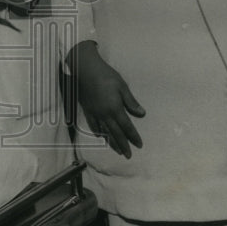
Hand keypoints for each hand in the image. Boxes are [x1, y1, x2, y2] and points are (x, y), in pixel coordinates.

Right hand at [69, 41, 144, 157]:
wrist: (85, 69)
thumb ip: (131, 102)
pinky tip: (100, 137)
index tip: (139, 145)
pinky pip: (93, 125)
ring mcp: (95, 113)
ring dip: (112, 143)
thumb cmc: (106, 75)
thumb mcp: (122, 86)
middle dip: (123, 145)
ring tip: (117, 151)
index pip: (126, 127)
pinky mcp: (87, 110)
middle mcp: (105, 114)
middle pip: (115, 133)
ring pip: (104, 132)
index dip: (133, 137)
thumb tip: (142, 114)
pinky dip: (98, 132)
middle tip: (128, 156)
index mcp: (115, 108)